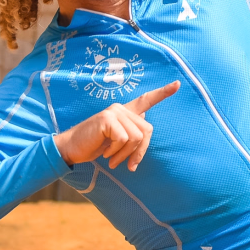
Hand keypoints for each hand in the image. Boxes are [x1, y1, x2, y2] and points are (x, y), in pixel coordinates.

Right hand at [54, 81, 179, 170]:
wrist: (72, 149)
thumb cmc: (95, 147)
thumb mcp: (116, 143)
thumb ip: (130, 139)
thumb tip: (141, 146)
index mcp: (125, 113)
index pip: (146, 100)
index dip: (163, 93)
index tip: (178, 84)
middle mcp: (121, 108)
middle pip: (146, 131)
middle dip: (140, 152)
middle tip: (128, 165)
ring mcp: (114, 112)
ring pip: (136, 137)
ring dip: (125, 155)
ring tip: (112, 159)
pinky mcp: (107, 119)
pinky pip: (124, 140)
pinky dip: (116, 152)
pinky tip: (106, 153)